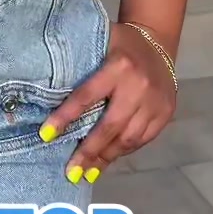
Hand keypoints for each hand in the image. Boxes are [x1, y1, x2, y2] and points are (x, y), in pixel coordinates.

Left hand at [39, 22, 176, 182]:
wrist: (157, 41)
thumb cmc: (118, 44)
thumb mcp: (99, 43)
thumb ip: (80, 67)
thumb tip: (47, 95)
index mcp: (118, 66)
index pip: (87, 96)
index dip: (65, 117)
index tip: (46, 135)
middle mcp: (138, 85)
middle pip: (110, 126)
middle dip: (89, 151)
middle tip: (71, 171)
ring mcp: (155, 102)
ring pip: (128, 138)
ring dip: (106, 158)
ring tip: (86, 172)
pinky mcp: (166, 114)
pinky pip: (142, 140)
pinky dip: (123, 151)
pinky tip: (108, 159)